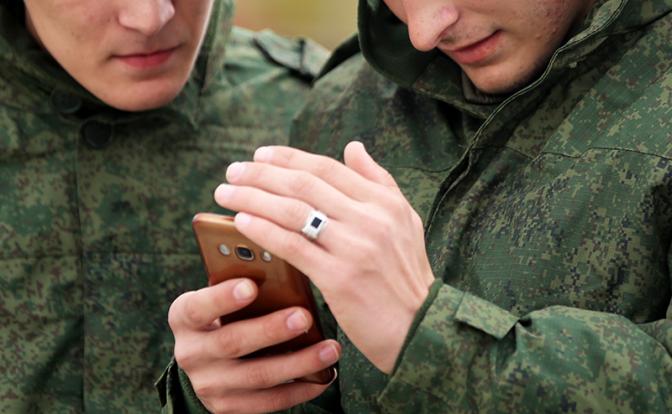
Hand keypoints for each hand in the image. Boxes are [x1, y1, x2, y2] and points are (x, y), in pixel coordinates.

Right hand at [168, 279, 340, 412]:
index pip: (199, 306)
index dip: (223, 298)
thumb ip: (243, 282)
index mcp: (184, 316)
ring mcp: (208, 384)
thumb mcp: (222, 294)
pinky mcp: (227, 406)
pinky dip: (300, 389)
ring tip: (329, 349)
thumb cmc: (227, 312)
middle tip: (304, 316)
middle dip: (271, 330)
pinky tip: (324, 376)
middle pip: (233, 342)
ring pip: (257, 376)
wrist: (208, 357)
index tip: (251, 286)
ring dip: (298, 363)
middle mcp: (190, 352)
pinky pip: (268, 402)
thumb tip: (284, 266)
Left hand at [214, 142, 434, 372]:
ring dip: (252, 198)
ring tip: (225, 193)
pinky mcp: (339, 278)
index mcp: (384, 202)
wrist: (420, 328)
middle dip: (261, 174)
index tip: (260, 155)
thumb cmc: (406, 276)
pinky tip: (242, 221)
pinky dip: (263, 230)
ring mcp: (355, 248)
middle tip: (232, 171)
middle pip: (304, 185)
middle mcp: (371, 218)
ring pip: (293, 211)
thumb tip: (353, 146)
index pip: (327, 168)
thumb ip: (379, 180)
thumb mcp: (405, 220)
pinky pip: (293, 246)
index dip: (289, 157)